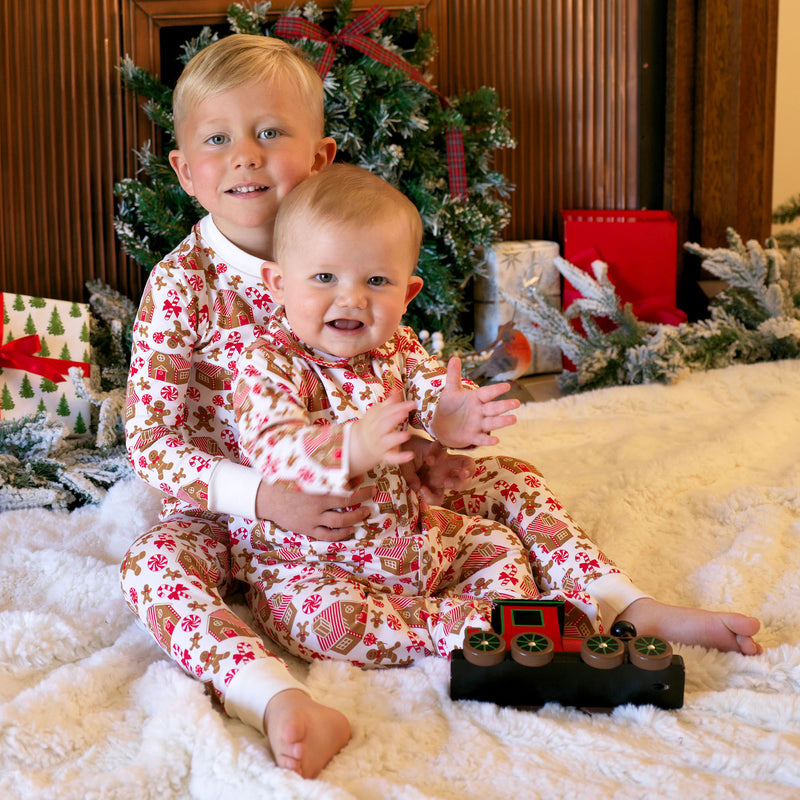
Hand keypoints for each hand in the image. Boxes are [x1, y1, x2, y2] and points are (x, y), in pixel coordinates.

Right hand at [255, 481, 374, 540]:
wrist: (267, 498)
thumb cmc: (288, 481)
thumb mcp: (306, 472)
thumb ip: (326, 471)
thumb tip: (350, 468)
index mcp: (317, 488)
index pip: (346, 490)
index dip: (361, 490)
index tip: (371, 486)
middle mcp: (317, 504)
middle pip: (346, 506)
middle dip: (362, 504)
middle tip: (371, 500)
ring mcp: (312, 518)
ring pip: (339, 522)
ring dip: (355, 519)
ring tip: (364, 514)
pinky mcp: (307, 528)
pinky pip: (327, 535)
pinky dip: (341, 534)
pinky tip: (350, 530)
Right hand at [348, 390, 415, 476]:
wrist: (359, 445)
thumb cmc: (373, 426)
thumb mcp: (378, 413)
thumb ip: (389, 402)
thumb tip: (397, 388)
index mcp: (374, 418)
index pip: (385, 411)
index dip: (398, 406)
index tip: (411, 403)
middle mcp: (376, 431)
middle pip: (384, 424)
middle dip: (394, 418)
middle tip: (405, 412)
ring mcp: (379, 444)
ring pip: (386, 441)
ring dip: (396, 438)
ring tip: (407, 435)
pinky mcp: (384, 456)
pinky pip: (391, 458)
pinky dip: (400, 458)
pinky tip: (410, 455)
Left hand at [399, 435, 475, 504]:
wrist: (403, 459)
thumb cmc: (406, 455)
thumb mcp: (404, 460)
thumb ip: (410, 472)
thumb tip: (418, 486)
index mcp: (437, 452)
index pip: (442, 448)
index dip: (438, 453)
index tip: (429, 460)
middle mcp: (444, 464)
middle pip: (466, 464)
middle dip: (469, 469)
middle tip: (463, 474)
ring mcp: (443, 477)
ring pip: (461, 483)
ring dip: (458, 484)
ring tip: (447, 483)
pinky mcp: (436, 489)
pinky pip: (439, 498)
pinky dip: (432, 498)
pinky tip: (422, 490)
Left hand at [432, 356, 519, 448]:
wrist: (443, 425)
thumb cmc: (450, 405)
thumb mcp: (451, 390)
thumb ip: (454, 375)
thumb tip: (454, 357)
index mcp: (476, 398)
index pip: (487, 393)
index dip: (496, 390)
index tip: (507, 386)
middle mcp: (480, 411)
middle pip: (494, 408)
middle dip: (504, 406)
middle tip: (517, 403)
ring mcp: (477, 424)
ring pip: (492, 423)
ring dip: (502, 421)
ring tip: (514, 419)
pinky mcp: (472, 436)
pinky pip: (481, 439)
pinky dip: (488, 440)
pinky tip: (496, 440)